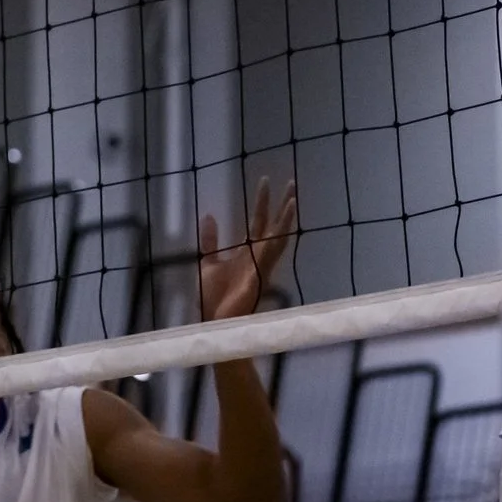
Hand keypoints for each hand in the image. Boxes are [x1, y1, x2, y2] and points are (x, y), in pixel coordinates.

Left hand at [197, 178, 298, 322]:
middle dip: (279, 203)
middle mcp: (257, 255)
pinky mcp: (263, 270)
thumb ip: (210, 240)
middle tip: (288, 180)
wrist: (214, 321)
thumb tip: (209, 215)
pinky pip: (275, 247)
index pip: (256, 222)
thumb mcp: (207, 262)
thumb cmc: (212, 298)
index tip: (265, 182)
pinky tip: (287, 218)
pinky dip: (282, 231)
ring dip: (286, 214)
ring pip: (278, 233)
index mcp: (245, 253)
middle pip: (271, 224)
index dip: (261, 203)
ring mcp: (262, 262)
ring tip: (293, 194)